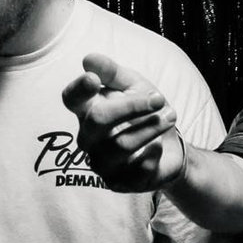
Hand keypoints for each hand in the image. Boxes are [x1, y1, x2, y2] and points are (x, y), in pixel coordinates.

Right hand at [62, 53, 183, 190]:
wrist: (169, 146)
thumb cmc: (145, 112)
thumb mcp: (134, 85)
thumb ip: (113, 73)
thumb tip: (89, 59)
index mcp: (87, 111)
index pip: (72, 99)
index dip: (79, 90)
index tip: (94, 80)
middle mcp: (88, 138)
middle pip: (98, 119)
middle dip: (132, 106)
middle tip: (160, 99)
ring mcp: (100, 162)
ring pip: (121, 144)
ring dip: (151, 128)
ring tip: (171, 117)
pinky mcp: (117, 183)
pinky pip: (137, 168)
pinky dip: (154, 153)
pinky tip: (158, 147)